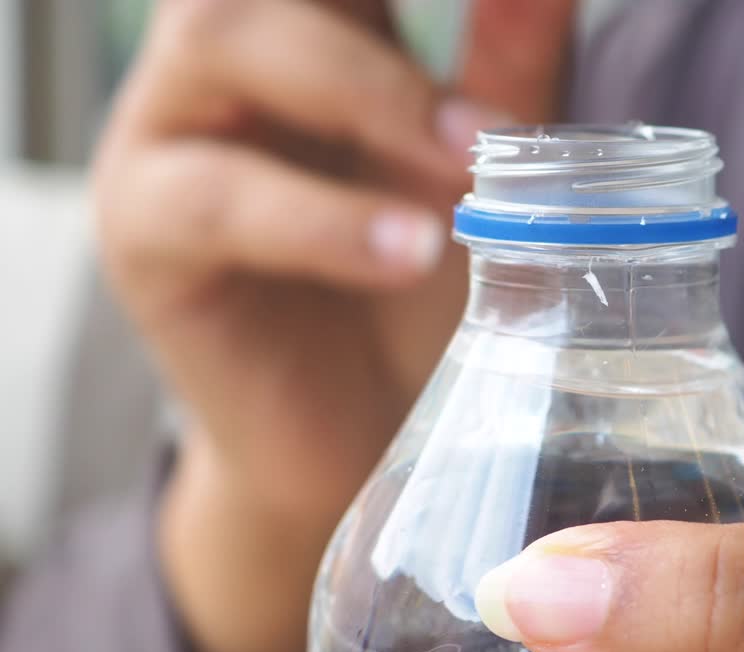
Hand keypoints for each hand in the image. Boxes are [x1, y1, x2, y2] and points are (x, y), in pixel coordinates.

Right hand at [92, 0, 573, 651]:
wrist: (357, 437)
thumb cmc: (421, 292)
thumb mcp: (479, 173)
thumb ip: (506, 66)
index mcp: (316, 18)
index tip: (523, 1)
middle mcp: (228, 51)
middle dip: (377, 9)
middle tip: (482, 95)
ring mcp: (168, 129)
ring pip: (224, 39)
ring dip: (367, 89)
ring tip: (470, 160)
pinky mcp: (143, 232)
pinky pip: (215, 199)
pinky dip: (322, 218)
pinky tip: (408, 251)